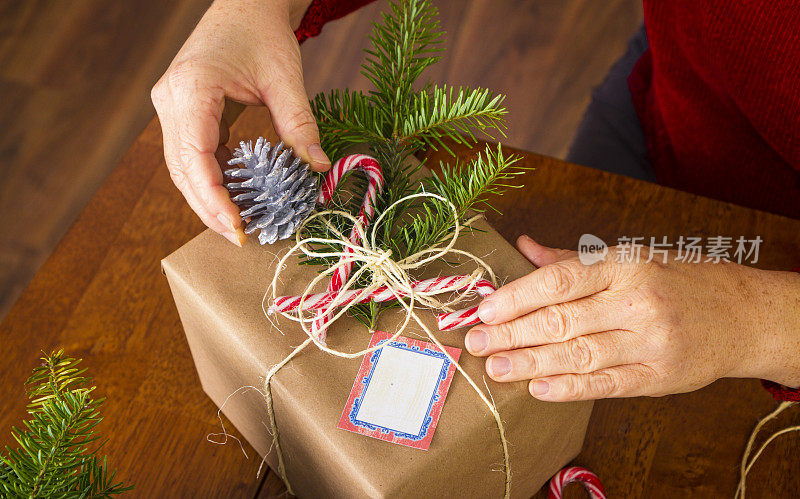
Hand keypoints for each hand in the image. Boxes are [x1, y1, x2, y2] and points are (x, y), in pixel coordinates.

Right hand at [151, 0, 326, 245]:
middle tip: (240, 239)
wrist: (243, 5)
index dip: (212, 197)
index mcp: (191, 88)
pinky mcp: (183, 113)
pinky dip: (212, 180)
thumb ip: (300, 123)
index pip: (193, 156)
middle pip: (182, 170)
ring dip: (207, 199)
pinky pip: (192, 156)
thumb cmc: (261, 32)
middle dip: (208, 208)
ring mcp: (172, 107)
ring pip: (182, 168)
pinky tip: (235, 198)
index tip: (237, 227)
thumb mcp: (285, 77)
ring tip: (238, 226)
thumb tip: (318, 168)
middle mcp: (171, 100)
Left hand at [465, 235, 799, 400]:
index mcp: (625, 265)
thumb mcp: (630, 256)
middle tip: (475, 343)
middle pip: (562, 320)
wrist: (743, 315)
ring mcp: (650, 341)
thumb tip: (523, 246)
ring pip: (579, 355)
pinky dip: (569, 387)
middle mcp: (637, 302)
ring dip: (530, 363)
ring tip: (495, 367)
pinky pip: (607, 385)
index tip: (483, 310)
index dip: (516, 297)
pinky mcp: (660, 377)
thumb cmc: (679, 280)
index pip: (559, 281)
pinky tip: (537, 387)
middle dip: (512, 333)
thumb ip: (572, 259)